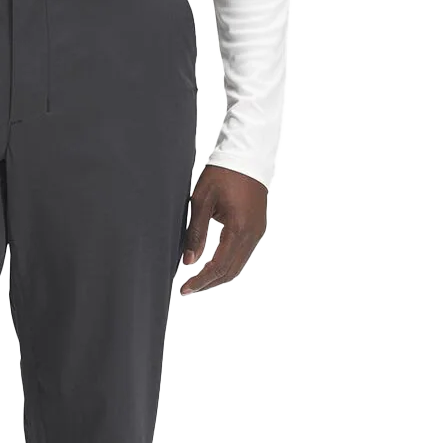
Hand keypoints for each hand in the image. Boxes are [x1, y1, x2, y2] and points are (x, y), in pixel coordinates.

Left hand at [179, 165, 268, 294]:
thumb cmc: (223, 173)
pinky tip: (212, 265)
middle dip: (209, 283)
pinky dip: (227, 264)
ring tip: (197, 280)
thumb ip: (195, 233)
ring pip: (238, 265)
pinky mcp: (257, 228)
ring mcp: (258, 232)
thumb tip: (189, 261)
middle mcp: (253, 234)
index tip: (184, 288)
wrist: (248, 154)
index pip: (219, 266)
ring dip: (218, 275)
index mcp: (239, 228)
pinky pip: (242, 254)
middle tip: (188, 288)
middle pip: (231, 271)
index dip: (201, 280)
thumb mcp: (202, 201)